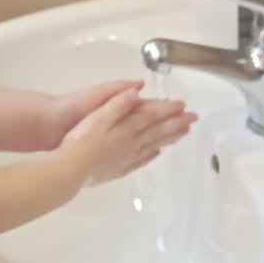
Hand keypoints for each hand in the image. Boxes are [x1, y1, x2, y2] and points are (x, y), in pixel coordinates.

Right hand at [54, 86, 196, 187]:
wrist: (70, 170)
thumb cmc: (80, 142)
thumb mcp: (97, 117)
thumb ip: (118, 105)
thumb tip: (137, 92)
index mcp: (126, 128)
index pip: (152, 116)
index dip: (168, 109)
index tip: (184, 105)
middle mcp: (131, 143)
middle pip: (158, 131)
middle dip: (177, 123)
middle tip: (194, 119)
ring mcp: (126, 158)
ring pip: (153, 145)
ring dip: (169, 138)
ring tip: (183, 133)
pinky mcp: (119, 169)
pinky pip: (141, 160)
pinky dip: (151, 155)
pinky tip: (157, 152)